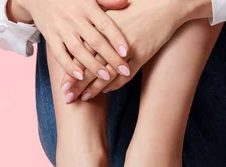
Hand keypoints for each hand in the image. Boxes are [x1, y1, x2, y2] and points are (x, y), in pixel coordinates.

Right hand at [15, 0, 130, 80]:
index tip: (127, 52)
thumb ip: (107, 0)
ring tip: (107, 77)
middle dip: (110, 57)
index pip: (105, 24)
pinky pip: (59, 54)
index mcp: (87, 6)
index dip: (116, 38)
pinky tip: (80, 76)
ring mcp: (61, 28)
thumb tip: (125, 2)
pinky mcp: (50, 37)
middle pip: (95, 40)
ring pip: (78, 50)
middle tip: (124, 70)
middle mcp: (74, 18)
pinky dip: (69, 66)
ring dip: (92, 65)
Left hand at [60, 0, 193, 101]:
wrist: (163, 5)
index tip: (61, 84)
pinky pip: (125, 74)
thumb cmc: (138, 8)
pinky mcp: (140, 54)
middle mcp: (110, 38)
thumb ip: (98, 27)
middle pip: (89, 64)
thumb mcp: (114, 13)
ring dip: (93, 87)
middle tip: (67, 96)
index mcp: (100, 27)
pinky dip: (114, 84)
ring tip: (83, 98)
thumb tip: (84, 42)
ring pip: (105, 72)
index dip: (70, 68)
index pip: (81, 52)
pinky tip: (105, 91)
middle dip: (77, 82)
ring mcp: (125, 48)